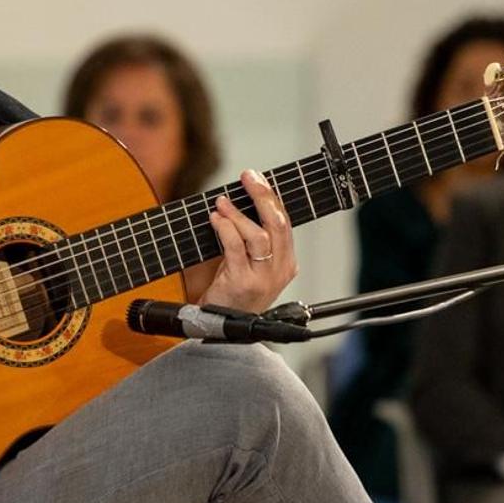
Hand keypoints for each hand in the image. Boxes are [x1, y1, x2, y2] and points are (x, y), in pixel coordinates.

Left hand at [199, 170, 296, 313]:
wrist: (220, 325)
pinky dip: (225, 228)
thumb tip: (241, 200)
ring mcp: (263, 278)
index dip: (271, 197)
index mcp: (287, 264)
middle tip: (247, 177)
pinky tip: (216, 218)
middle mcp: (280, 270)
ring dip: (238, 214)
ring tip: (222, 202)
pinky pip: (236, 248)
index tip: (256, 178)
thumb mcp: (251, 264)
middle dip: (263, 196)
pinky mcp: (243, 283)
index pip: (285, 223)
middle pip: (278, 224)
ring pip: (258, 235)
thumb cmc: (233, 292)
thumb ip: (252, 238)